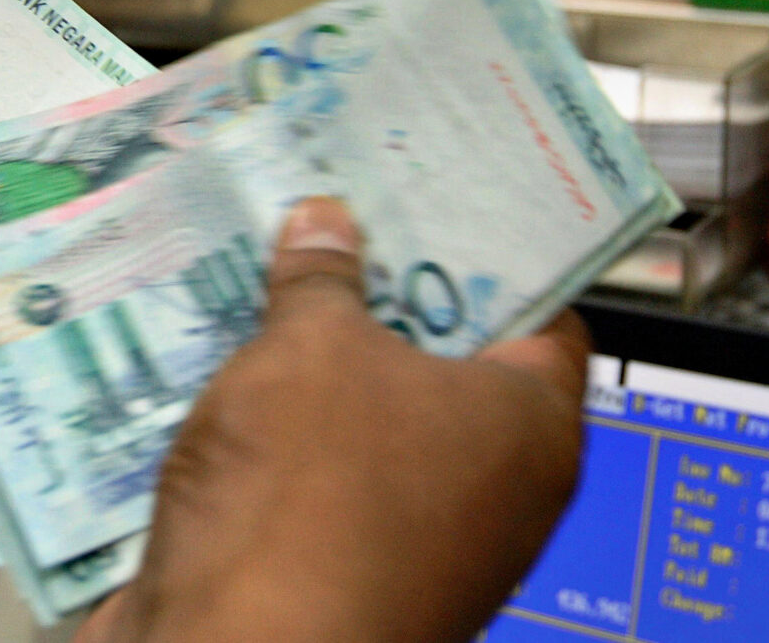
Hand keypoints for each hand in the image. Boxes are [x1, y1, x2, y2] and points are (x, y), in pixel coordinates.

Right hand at [77, 198, 588, 642]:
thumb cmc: (309, 504)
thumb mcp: (312, 349)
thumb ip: (324, 280)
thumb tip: (327, 227)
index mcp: (532, 428)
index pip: (542, 312)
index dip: (488, 250)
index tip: (435, 195)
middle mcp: (496, 492)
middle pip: (450, 363)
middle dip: (385, 294)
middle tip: (334, 220)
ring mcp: (421, 540)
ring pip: (376, 421)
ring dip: (319, 361)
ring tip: (265, 280)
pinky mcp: (343, 574)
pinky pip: (323, 478)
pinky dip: (283, 432)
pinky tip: (226, 375)